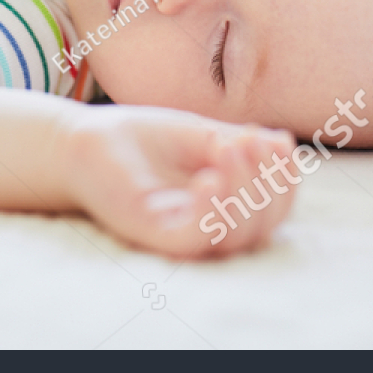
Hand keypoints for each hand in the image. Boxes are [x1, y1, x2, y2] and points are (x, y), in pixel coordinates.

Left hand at [61, 105, 297, 258]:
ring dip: (245, 191)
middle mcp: (209, 229)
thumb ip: (241, 144)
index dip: (285, 180)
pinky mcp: (156, 237)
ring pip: (237, 235)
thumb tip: (281, 143)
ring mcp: (183, 237)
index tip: (277, 140)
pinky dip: (213, 209)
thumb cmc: (144, 140)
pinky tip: (208, 177)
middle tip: (247, 143)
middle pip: (263, 227)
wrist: (88, 139)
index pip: (274, 209)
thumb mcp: (203, 135)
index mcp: (227, 208)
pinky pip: (198, 237)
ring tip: (227, 149)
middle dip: (268, 184)